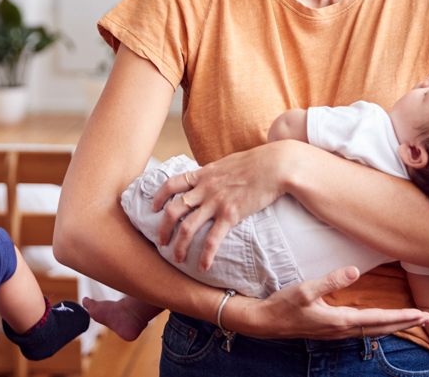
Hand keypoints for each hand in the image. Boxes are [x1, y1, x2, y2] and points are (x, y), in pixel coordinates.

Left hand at [152, 143, 285, 269]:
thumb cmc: (256, 162)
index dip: (158, 197)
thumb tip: (209, 177)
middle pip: (173, 210)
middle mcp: (204, 188)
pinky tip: (204, 266)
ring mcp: (216, 202)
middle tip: (161, 241)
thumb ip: (214, 173)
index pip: (171, 184)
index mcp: (203, 174)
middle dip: (163, 228)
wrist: (275, 165)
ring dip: (179, 246)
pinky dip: (206, 255)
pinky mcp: (231, 214)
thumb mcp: (227, 163)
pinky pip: (213, 239)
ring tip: (177, 259)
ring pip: (187, 228)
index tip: (153, 208)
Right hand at [227, 266, 428, 339]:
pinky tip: (380, 322)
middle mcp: (343, 329)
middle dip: (406, 322)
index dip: (402, 316)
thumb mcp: (305, 289)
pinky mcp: (332, 329)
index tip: (422, 313)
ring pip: (374, 330)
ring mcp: (337, 332)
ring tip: (412, 319)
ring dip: (395, 325)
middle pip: (382, 328)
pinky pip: (363, 329)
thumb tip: (355, 270)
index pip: (379, 318)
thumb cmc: (284, 304)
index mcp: (340, 320)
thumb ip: (331, 280)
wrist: (266, 322)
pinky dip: (379, 326)